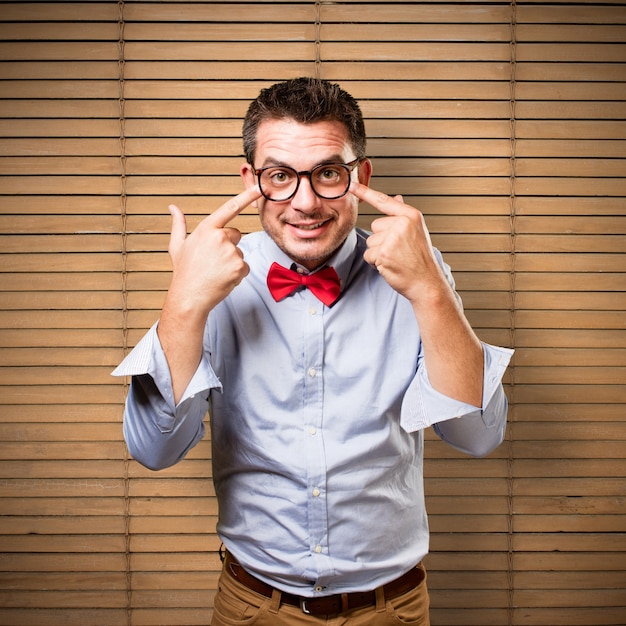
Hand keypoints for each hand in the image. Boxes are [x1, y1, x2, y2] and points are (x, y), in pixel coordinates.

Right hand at [159, 186, 262, 402]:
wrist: (189, 297)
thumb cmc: (184, 271)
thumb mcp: (177, 246)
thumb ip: (178, 225)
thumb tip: (172, 207)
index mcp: (206, 229)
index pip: (230, 208)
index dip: (247, 196)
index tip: (260, 187)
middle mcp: (220, 237)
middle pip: (236, 234)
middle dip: (228, 245)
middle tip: (212, 260)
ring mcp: (231, 252)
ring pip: (240, 252)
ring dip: (231, 261)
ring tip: (215, 271)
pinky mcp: (239, 267)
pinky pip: (244, 267)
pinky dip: (237, 273)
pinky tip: (223, 278)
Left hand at [349, 181, 449, 306]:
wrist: (426, 282)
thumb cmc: (421, 259)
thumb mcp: (416, 231)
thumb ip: (403, 214)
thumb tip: (396, 198)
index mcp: (411, 216)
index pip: (384, 201)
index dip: (366, 192)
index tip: (352, 185)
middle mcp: (402, 224)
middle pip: (375, 226)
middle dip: (381, 239)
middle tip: (398, 251)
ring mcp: (392, 238)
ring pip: (370, 241)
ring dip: (378, 252)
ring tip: (396, 258)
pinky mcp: (384, 253)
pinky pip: (369, 255)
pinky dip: (375, 263)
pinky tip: (390, 265)